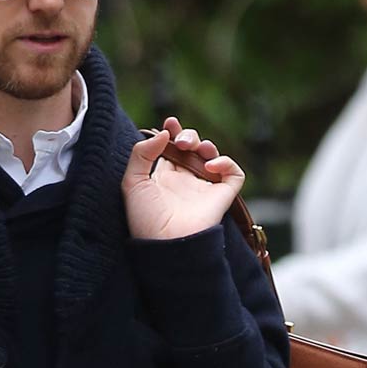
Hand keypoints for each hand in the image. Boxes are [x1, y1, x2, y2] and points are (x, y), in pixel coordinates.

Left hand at [122, 115, 244, 241]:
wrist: (166, 244)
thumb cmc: (146, 219)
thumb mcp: (132, 183)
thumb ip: (141, 154)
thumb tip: (163, 133)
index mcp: (163, 179)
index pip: (172, 149)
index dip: (173, 132)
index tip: (169, 123)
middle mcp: (185, 182)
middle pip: (192, 148)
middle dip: (188, 135)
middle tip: (180, 141)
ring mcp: (204, 188)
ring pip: (212, 156)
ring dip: (205, 145)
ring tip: (193, 148)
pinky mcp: (222, 196)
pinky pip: (234, 174)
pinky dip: (226, 163)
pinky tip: (210, 166)